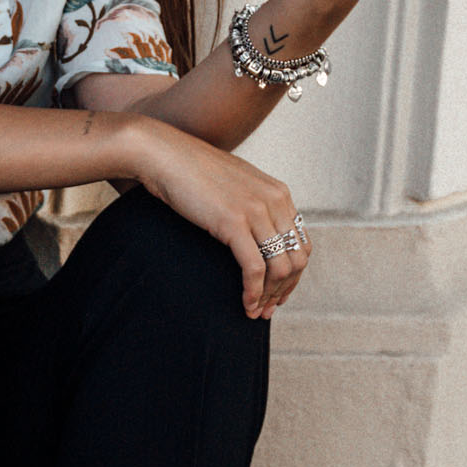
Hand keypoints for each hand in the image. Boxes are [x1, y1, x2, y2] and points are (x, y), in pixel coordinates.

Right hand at [118, 117, 308, 319]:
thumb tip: (257, 235)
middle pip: (297, 259)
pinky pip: (255, 269)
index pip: (302, 244)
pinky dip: (253, 292)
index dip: (294, 274)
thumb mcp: (235, 185)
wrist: (164, 155)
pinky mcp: (234, 223)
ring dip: (270, 296)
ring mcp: (256, 211)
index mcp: (279, 193)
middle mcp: (275, 201)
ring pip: (280, 268)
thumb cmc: (192, 171)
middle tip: (268, 309)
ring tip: (256, 311)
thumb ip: (254, 205)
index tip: (278, 292)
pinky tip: (246, 304)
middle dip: (285, 290)